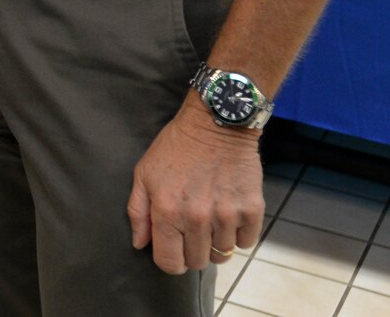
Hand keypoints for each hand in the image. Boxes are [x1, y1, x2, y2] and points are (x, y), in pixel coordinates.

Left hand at [127, 100, 264, 273]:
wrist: (216, 124)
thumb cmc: (176, 148)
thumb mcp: (144, 174)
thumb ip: (138, 211)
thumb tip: (140, 244)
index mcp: (167, 212)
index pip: (170, 263)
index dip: (171, 261)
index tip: (174, 250)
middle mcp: (197, 219)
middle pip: (198, 262)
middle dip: (193, 252)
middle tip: (193, 231)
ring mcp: (227, 216)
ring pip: (223, 254)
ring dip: (216, 242)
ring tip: (211, 218)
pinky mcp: (252, 210)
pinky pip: (246, 242)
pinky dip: (238, 234)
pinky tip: (230, 214)